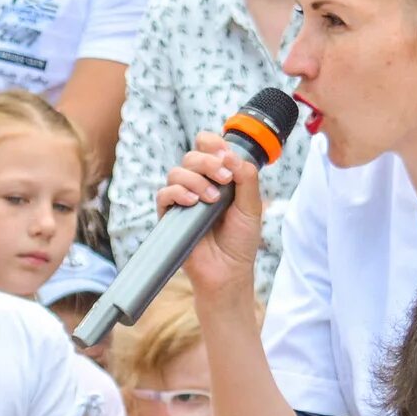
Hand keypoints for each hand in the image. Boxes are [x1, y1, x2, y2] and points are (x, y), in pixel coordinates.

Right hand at [154, 132, 264, 305]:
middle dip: (209, 162)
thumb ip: (246, 177)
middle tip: (225, 178)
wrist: (228, 271)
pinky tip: (192, 202)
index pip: (208, 147)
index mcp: (218, 177)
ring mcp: (183, 199)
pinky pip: (164, 194)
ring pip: (177, 172)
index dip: (213, 144)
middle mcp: (199, 184)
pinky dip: (177, 193)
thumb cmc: (240, 241)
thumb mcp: (252, 206)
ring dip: (196, 179)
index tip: (226, 156)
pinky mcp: (170, 216)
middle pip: (192, 155)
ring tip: (212, 199)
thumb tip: (231, 155)